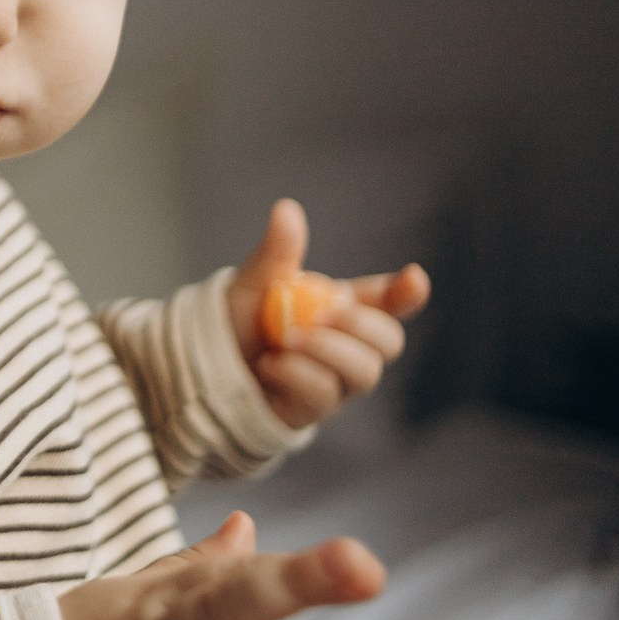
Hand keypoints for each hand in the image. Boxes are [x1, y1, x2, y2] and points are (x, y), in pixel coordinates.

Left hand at [226, 199, 431, 429]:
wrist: (204, 363)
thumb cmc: (238, 319)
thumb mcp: (255, 282)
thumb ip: (278, 253)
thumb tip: (287, 209)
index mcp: (342, 308)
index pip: (388, 302)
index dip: (406, 293)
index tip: (413, 278)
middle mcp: (348, 346)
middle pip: (388, 341)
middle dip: (363, 325)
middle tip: (326, 313)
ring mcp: (336, 381)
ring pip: (364, 373)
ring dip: (328, 350)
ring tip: (287, 338)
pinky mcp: (314, 409)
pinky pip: (325, 395)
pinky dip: (298, 375)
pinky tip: (270, 363)